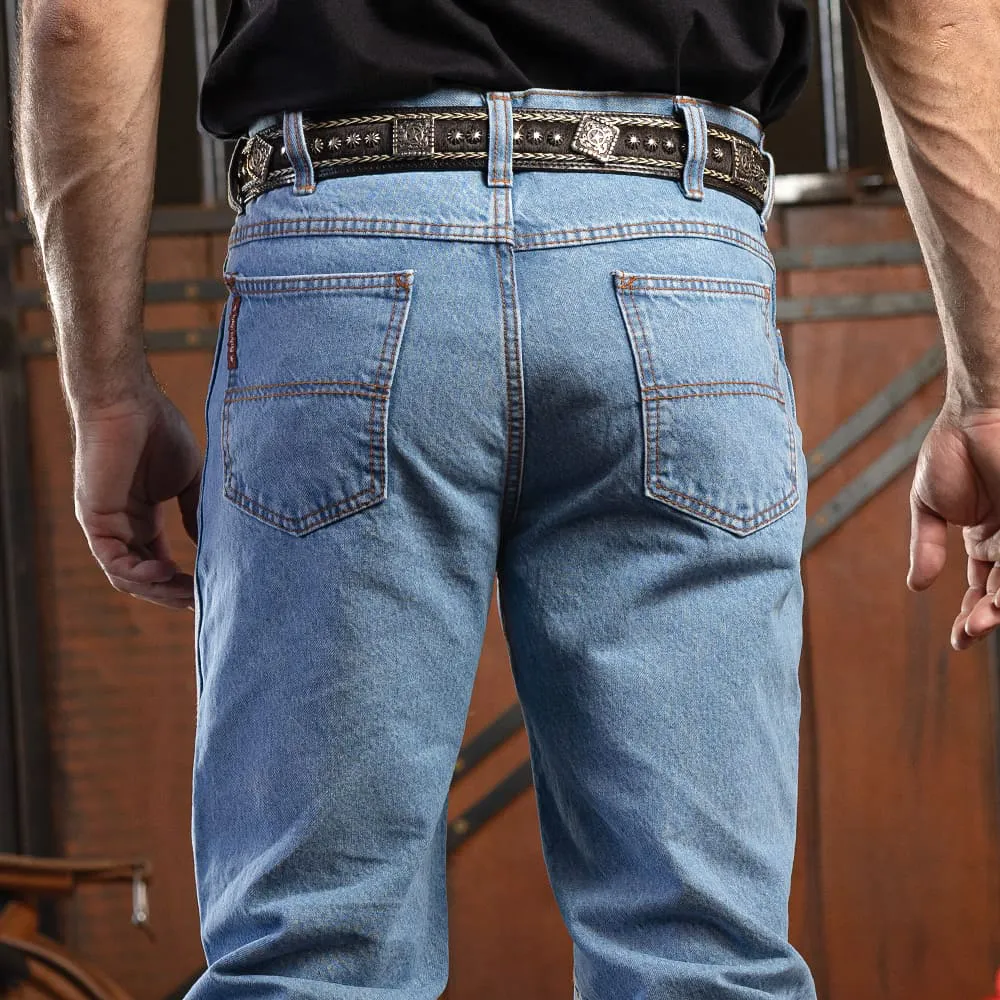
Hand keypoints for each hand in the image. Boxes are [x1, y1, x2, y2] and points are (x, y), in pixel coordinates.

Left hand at [72, 376, 201, 610]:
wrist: (130, 402)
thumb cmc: (159, 431)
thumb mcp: (189, 482)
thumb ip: (195, 515)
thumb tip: (211, 549)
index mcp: (142, 517)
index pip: (158, 562)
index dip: (183, 581)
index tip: (210, 590)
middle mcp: (122, 526)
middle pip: (144, 577)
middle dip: (173, 593)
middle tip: (203, 602)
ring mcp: (106, 525)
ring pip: (127, 576)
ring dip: (157, 590)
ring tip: (189, 593)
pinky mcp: (95, 520)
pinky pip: (113, 561)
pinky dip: (140, 573)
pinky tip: (167, 572)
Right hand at [908, 401, 999, 649]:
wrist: (975, 416)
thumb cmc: (951, 451)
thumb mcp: (928, 506)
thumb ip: (926, 545)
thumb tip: (916, 586)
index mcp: (982, 538)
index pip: (979, 587)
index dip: (969, 615)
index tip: (958, 639)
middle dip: (985, 617)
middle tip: (968, 633)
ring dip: (998, 605)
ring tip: (980, 621)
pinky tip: (995, 598)